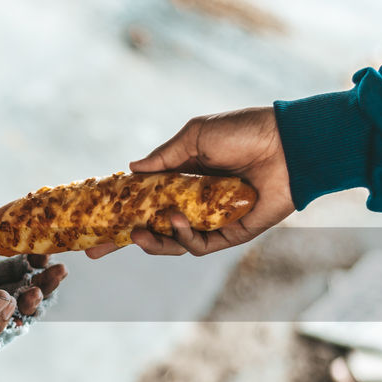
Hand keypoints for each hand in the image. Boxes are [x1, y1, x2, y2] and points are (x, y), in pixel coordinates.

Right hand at [85, 106, 295, 257]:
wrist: (287, 143)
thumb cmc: (244, 131)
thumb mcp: (196, 136)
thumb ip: (164, 157)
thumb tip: (130, 169)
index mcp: (183, 178)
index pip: (145, 200)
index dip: (120, 213)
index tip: (93, 224)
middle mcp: (195, 202)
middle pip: (153, 229)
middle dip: (124, 241)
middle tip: (97, 250)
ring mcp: (212, 220)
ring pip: (173, 242)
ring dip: (154, 241)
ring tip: (141, 232)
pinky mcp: (232, 234)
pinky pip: (200, 245)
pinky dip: (185, 237)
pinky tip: (176, 220)